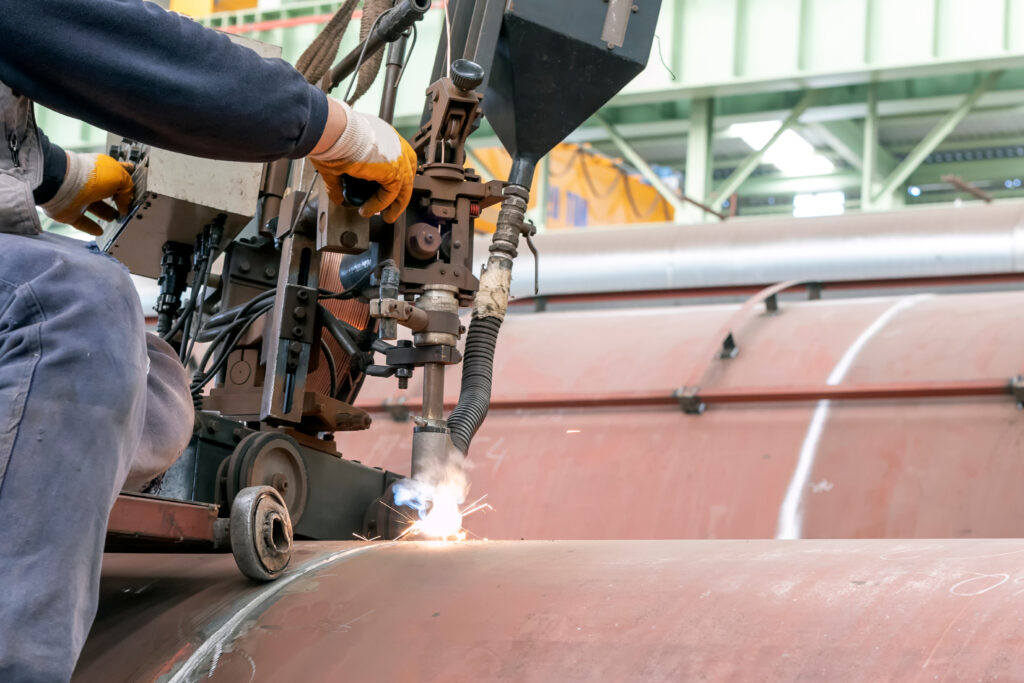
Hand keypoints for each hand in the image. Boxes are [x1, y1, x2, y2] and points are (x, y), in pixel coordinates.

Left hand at [41, 152, 133, 235]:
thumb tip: (126, 204)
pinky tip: (99, 231)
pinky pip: (81, 221)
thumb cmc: (90, 175)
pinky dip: (90, 227)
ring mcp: (79, 197)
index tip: (134, 185)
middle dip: (116, 199)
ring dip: (105, 213)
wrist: (63, 184)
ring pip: (95, 207)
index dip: (126, 178)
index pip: (117, 173)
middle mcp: (91, 182)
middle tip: (125, 208)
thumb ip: (128, 189)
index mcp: (102, 169)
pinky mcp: (70, 212)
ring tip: (115, 219)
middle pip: (106, 192)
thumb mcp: (121, 177)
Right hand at [309, 99, 416, 223]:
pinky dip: (380, 205)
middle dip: (399, 192)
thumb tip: (336, 197)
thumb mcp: (336, 160)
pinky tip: (369, 210)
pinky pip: (392, 194)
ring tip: (386, 216)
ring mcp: (397, 156)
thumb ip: (339, 181)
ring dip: (394, 204)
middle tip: (390, 206)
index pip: (397, 156)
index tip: (384, 187)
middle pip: (406, 172)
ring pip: (403, 186)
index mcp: (382, 135)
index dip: (393, 174)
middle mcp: (394, 143)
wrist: (333, 131)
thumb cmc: (331, 136)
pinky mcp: (395, 170)